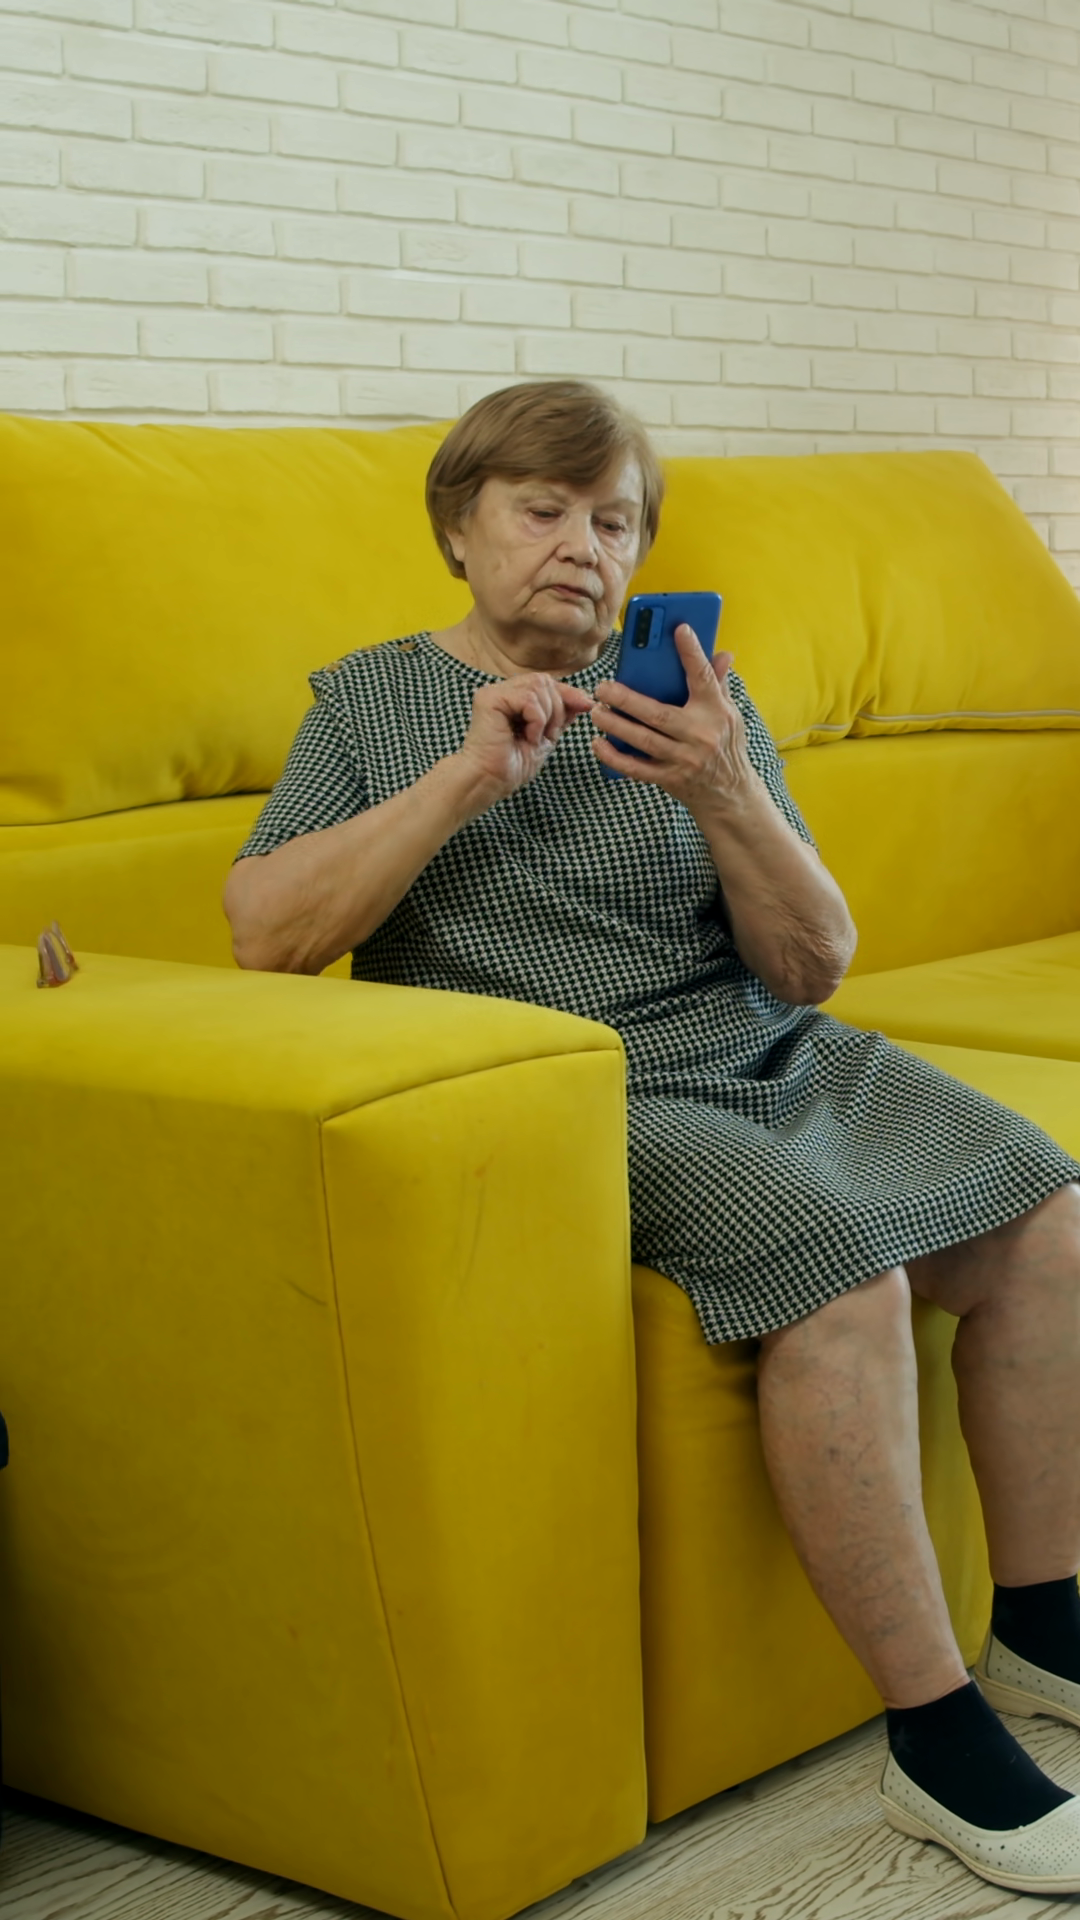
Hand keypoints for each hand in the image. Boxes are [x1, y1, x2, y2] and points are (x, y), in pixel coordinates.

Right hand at [458, 671, 595, 799]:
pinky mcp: (489, 698)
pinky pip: (528, 698)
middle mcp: (502, 691)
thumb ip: (561, 716)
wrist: (490, 781)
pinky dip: (536, 719)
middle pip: (544, 681)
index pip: (546, 683)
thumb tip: (584, 699)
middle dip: (557, 708)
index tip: (587, 705)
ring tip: (535, 737)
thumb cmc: (512, 765)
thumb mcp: (546, 737)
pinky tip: (527, 736)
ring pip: (538, 686)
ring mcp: (494, 692)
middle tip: (548, 735)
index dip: (568, 693)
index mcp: (513, 698)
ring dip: (546, 715)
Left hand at [590, 625, 754, 814]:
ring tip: (596, 710)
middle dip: (626, 700)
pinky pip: (636, 768)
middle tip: (602, 686)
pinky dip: (614, 757)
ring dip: (615, 725)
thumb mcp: (730, 714)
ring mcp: (684, 759)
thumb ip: (720, 684)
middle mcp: (700, 735)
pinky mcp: (669, 779)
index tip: (678, 629)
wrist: (730, 794)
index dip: (691, 653)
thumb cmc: (726, 746)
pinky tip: (598, 743)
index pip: (703, 677)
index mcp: (716, 712)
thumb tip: (723, 653)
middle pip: (658, 713)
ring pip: (643, 740)